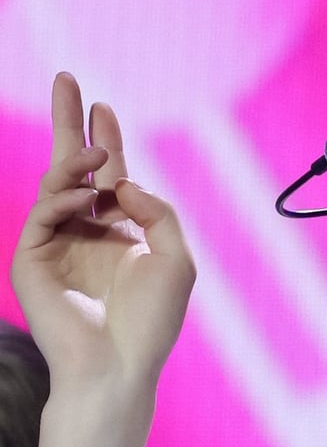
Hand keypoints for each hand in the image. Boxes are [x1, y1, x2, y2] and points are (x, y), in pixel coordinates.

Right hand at [12, 73, 194, 394]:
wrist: (118, 366)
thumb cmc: (152, 323)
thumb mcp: (175, 258)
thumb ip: (159, 212)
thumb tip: (124, 182)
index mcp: (118, 235)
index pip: (109, 178)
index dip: (106, 141)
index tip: (103, 106)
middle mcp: (84, 235)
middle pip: (71, 167)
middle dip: (69, 124)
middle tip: (67, 80)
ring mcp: (54, 246)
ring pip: (57, 186)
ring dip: (76, 163)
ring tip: (95, 153)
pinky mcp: (31, 259)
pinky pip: (44, 213)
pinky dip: (64, 198)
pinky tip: (86, 197)